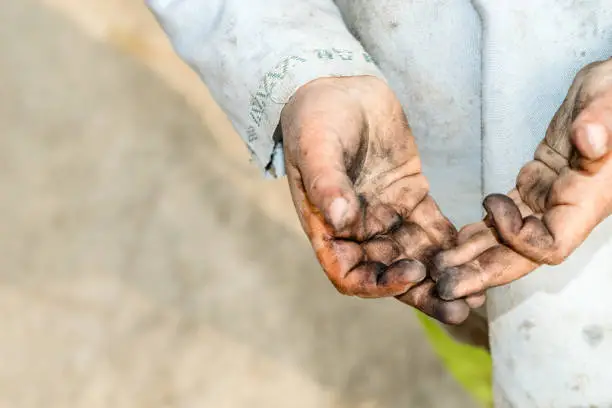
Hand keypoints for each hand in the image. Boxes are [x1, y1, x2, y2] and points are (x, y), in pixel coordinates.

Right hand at [281, 76, 474, 323]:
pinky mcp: (410, 195)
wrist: (339, 86)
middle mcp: (357, 228)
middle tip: (459, 306)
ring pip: (415, 254)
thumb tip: (341, 221)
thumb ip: (327, 184)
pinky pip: (432, 226)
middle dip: (422, 291)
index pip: (350, 273)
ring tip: (478, 288)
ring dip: (443, 274)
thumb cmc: (315, 118)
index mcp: (328, 226)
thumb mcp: (316, 147)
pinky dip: (453, 242)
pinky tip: (479, 251)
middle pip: (390, 271)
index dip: (378, 284)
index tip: (409, 276)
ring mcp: (386, 213)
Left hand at [432, 58, 611, 300]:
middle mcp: (567, 210)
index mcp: (588, 199)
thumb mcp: (611, 97)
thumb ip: (603, 120)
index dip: (519, 239)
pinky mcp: (534, 187)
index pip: (551, 245)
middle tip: (442, 284)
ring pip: (508, 241)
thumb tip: (590, 142)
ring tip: (436, 268)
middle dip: (483, 271)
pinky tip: (453, 241)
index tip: (493, 206)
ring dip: (473, 256)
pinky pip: (504, 218)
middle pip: (521, 255)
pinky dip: (480, 231)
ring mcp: (549, 202)